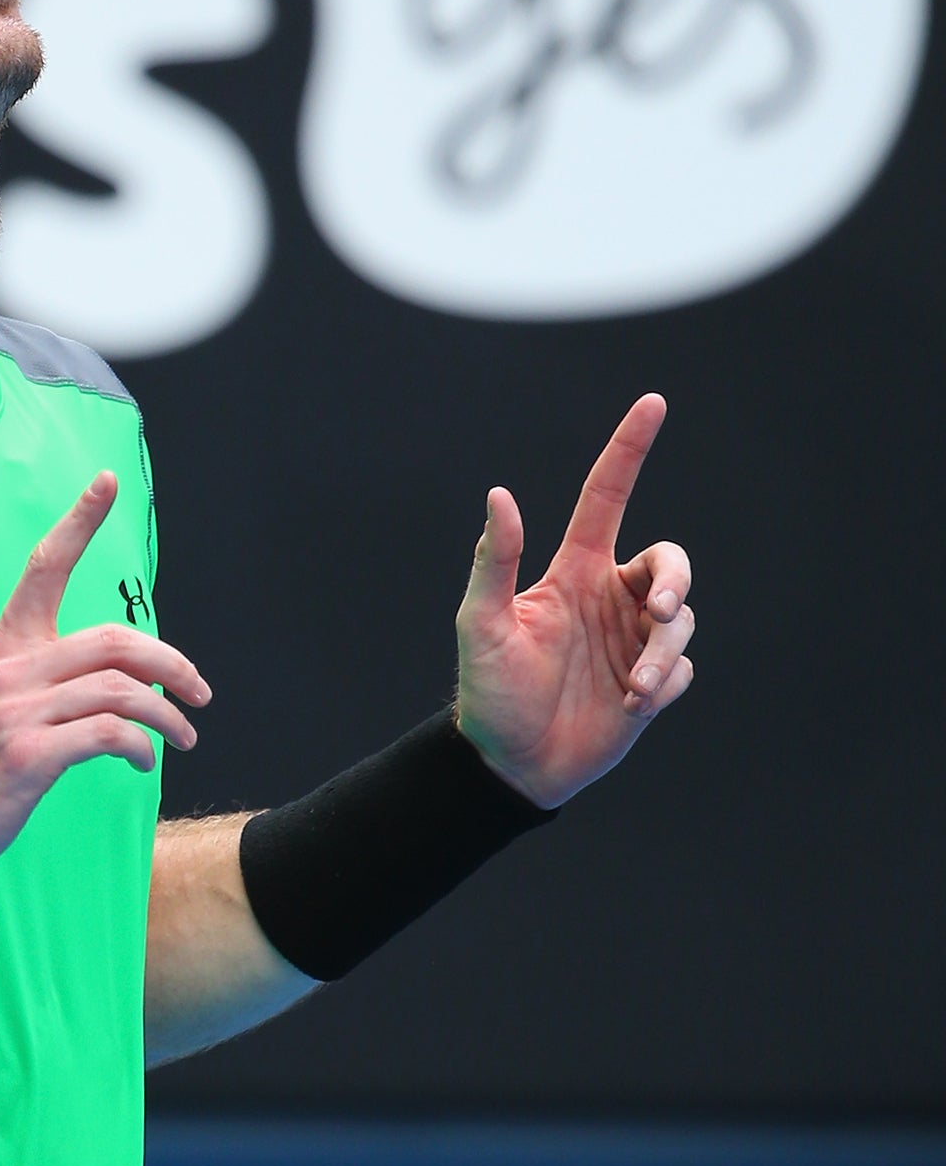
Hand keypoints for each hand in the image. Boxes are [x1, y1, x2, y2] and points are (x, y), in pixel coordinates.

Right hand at [0, 471, 211, 889]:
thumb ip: (46, 684)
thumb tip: (120, 685)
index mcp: (4, 649)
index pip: (44, 568)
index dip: (77, 522)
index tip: (104, 482)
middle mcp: (9, 669)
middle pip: (114, 640)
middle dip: (171, 662)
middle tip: (201, 692)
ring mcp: (16, 713)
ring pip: (121, 690)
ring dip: (168, 715)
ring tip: (185, 738)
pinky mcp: (26, 757)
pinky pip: (108, 735)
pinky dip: (141, 746)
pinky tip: (143, 762)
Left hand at [454, 394, 695, 808]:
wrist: (512, 763)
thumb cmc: (489, 691)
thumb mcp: (481, 623)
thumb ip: (495, 561)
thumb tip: (499, 494)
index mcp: (573, 572)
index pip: (607, 496)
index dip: (629, 449)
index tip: (654, 402)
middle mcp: (609, 598)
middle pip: (670, 561)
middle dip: (675, 579)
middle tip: (659, 608)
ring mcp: (632, 639)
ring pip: (682, 620)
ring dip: (662, 652)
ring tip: (630, 687)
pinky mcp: (652, 682)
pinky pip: (683, 670)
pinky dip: (663, 684)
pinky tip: (631, 705)